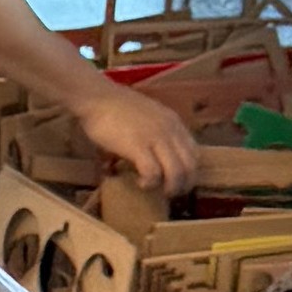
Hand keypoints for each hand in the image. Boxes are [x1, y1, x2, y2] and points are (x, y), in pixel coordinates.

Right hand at [61, 82, 196, 195]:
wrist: (95, 97)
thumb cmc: (115, 107)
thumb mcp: (147, 115)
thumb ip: (158, 130)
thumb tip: (157, 152)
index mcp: (173, 122)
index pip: (195, 153)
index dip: (189, 173)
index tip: (177, 181)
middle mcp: (170, 130)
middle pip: (190, 167)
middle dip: (183, 186)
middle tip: (169, 193)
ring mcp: (155, 138)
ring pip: (176, 173)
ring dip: (169, 188)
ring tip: (156, 191)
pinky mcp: (138, 146)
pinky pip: (153, 173)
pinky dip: (149, 183)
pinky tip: (140, 183)